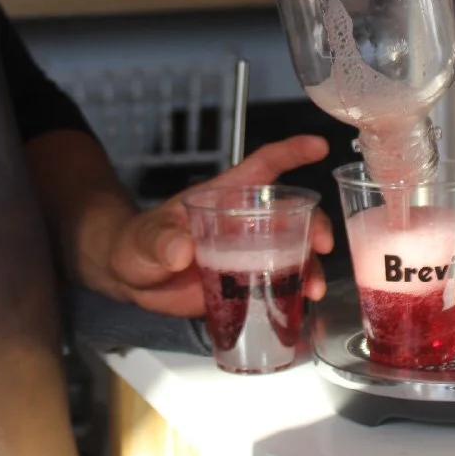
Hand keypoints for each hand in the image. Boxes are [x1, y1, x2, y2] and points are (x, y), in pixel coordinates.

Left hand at [79, 135, 332, 316]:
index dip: (291, 153)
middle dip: (316, 225)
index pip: (262, 167)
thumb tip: (179, 250)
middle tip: (323, 245)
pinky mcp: (246, 285)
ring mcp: (248, 254)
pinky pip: (278, 287)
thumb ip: (159, 241)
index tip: (319, 146)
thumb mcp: (145, 239)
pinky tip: (303, 309)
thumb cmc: (137, 243)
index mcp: (225, 197)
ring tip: (314, 289)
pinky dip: (295, 296)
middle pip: (292, 214)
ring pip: (293, 253)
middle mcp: (245, 223)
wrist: (131, 279)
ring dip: (311, 267)